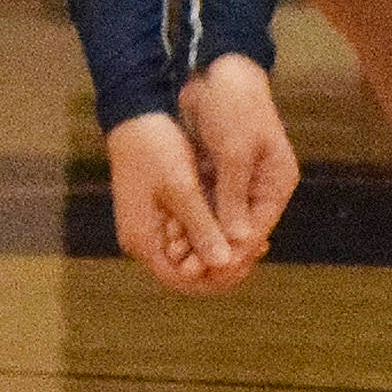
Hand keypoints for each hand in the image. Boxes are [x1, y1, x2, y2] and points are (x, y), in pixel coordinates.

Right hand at [104, 112, 249, 294]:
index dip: (217, 277)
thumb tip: (226, 263)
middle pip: (188, 270)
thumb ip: (202, 227)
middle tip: (258, 246)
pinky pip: (188, 233)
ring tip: (254, 235)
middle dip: (223, 263)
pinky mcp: (158, 211)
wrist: (133, 112)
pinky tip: (236, 220)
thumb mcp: (181, 187)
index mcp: (143, 240)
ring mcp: (149, 226)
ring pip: (190, 252)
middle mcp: (143, 240)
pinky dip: (211, 230)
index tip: (246, 260)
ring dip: (219, 247)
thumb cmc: (154, 147)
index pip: (183, 280)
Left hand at [178, 53, 298, 265]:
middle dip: (214, 248)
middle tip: (187, 269)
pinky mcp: (218, 169)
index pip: (256, 228)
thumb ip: (233, 195)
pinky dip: (193, 215)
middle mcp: (261, 184)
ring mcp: (238, 177)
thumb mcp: (234, 150)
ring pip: (220, 218)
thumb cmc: (232, 102)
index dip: (232, 252)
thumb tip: (235, 242)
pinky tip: (172, 232)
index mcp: (277, 181)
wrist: (216, 63)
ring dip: (200, 235)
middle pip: (238, 229)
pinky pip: (207, 201)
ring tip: (176, 257)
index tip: (208, 271)